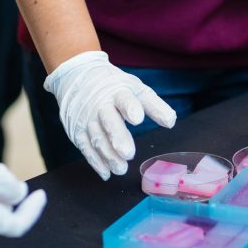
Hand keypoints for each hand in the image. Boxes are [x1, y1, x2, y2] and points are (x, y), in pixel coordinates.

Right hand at [45, 50, 175, 179]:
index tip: (138, 118)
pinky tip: (106, 172)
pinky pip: (85, 148)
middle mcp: (99, 104)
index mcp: (117, 91)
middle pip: (108, 121)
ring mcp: (86, 118)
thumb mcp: (134, 88)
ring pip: (97, 138)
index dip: (130, 107)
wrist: (77, 75)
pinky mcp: (76, 131)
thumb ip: (153, 105)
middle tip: (128, 153)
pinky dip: (95, 161)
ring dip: (108, 155)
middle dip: (117, 136)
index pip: (124, 99)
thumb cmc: (112, 85)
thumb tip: (171, 122)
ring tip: (121, 168)